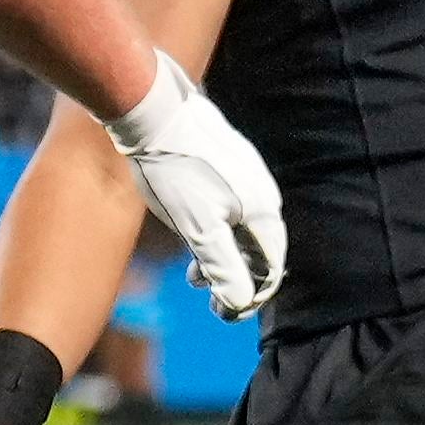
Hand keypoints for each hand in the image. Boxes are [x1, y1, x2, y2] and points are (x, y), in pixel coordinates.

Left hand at [108, 62, 287, 319]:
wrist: (154, 111)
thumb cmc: (174, 173)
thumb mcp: (197, 229)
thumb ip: (223, 268)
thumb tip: (241, 303)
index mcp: (262, 210)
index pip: (270, 267)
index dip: (248, 296)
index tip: (221, 312)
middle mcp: (263, 192)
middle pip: (260, 248)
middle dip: (235, 276)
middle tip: (203, 290)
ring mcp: (247, 173)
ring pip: (243, 228)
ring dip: (222, 255)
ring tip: (192, 270)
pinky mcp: (229, 161)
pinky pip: (232, 207)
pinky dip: (216, 229)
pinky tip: (191, 229)